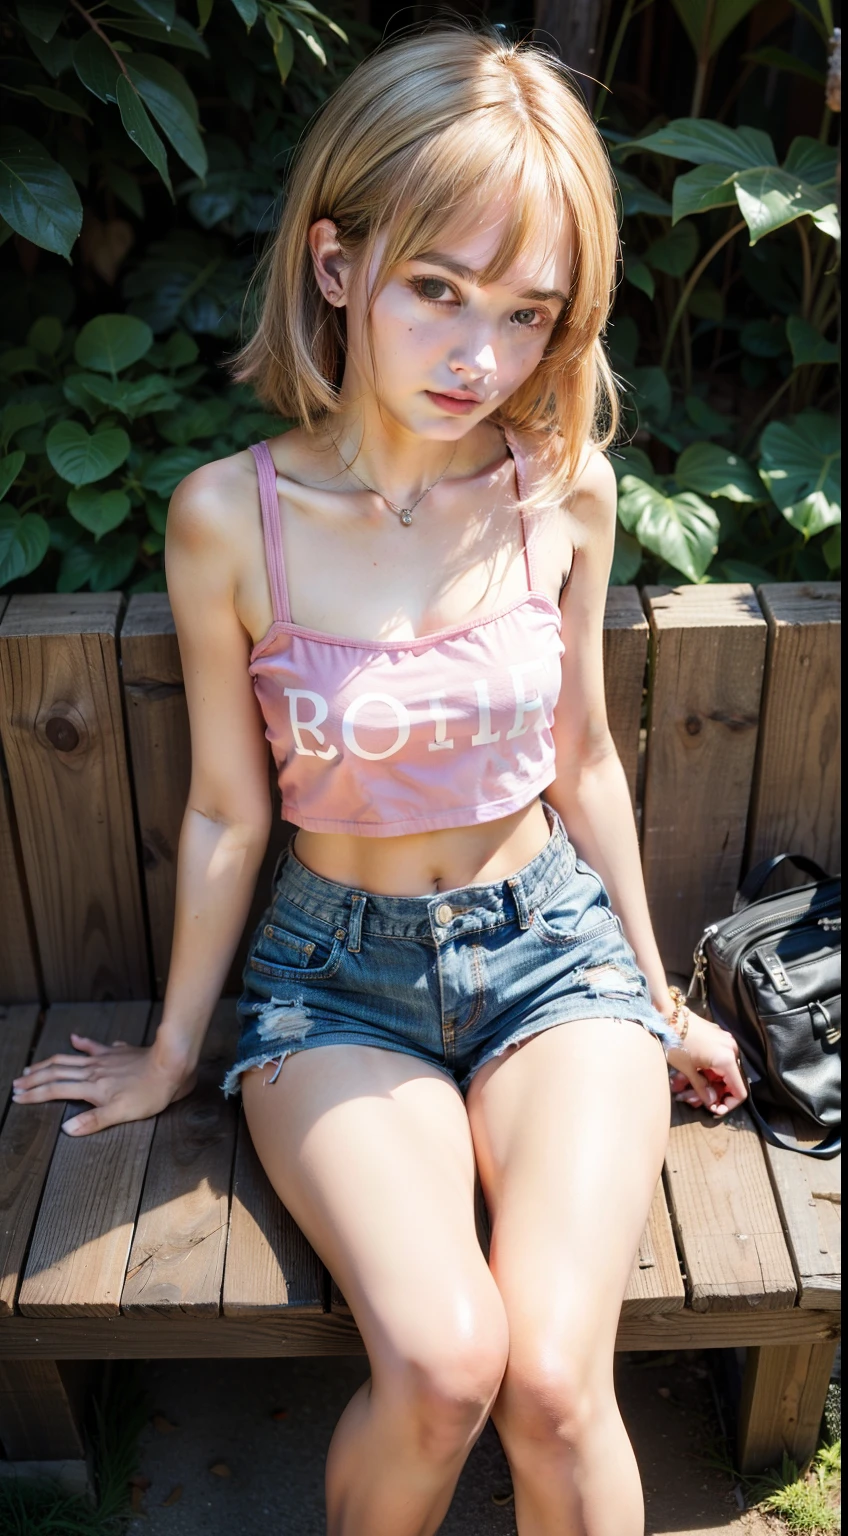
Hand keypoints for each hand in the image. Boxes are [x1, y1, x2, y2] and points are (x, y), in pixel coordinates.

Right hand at [11, 1033, 197, 1136]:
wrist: (170, 1064)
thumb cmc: (149, 1092)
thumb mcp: (121, 1113)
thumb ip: (93, 1121)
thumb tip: (65, 1129)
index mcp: (92, 1087)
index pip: (55, 1090)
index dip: (34, 1094)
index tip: (17, 1097)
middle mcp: (93, 1071)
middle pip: (56, 1073)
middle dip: (34, 1078)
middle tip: (17, 1083)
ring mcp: (104, 1059)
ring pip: (69, 1059)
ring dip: (48, 1063)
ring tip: (32, 1066)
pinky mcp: (116, 1052)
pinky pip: (94, 1046)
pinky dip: (82, 1042)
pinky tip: (74, 1038)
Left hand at [666, 1009, 746, 1116]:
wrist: (667, 1015)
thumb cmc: (677, 1043)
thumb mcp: (688, 1070)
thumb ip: (702, 1089)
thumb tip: (712, 1104)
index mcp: (727, 1060)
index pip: (739, 1091)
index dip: (728, 1104)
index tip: (713, 1109)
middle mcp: (731, 1050)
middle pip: (727, 1081)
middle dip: (709, 1093)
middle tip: (689, 1099)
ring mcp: (725, 1041)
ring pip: (719, 1071)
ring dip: (702, 1082)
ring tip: (680, 1087)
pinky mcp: (717, 1036)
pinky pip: (715, 1059)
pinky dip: (703, 1070)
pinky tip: (685, 1075)